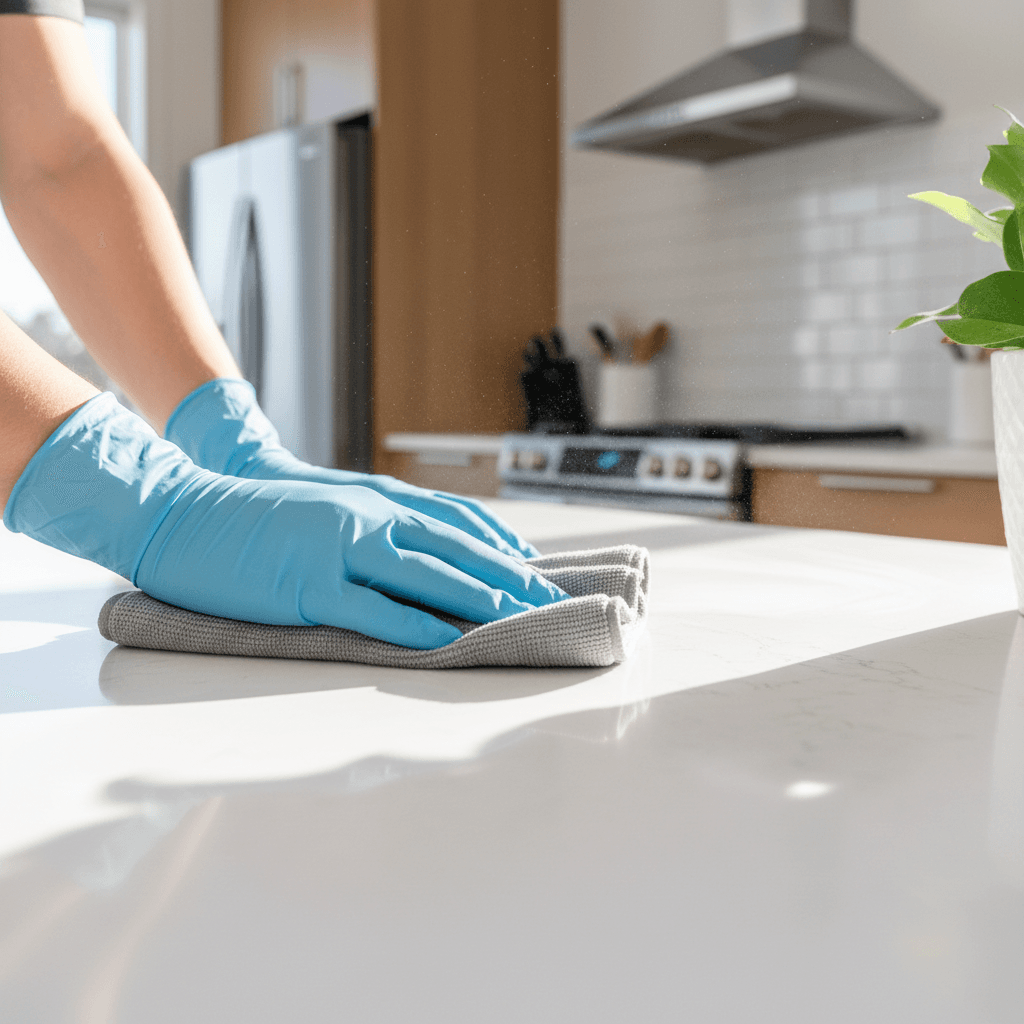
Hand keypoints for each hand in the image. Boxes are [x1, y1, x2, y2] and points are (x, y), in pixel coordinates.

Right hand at [5, 395, 565, 648]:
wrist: (185, 511)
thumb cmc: (255, 516)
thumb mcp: (325, 506)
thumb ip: (373, 523)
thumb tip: (418, 552)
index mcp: (372, 499)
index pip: (453, 521)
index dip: (498, 546)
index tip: (531, 568)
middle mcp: (366, 517)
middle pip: (453, 546)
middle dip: (505, 574)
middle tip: (547, 598)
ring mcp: (338, 549)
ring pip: (424, 574)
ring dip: (476, 597)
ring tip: (517, 617)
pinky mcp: (308, 585)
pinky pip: (370, 608)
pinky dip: (411, 624)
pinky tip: (443, 638)